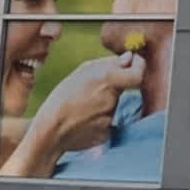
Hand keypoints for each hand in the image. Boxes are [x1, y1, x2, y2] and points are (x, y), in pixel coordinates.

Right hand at [0, 54, 144, 176]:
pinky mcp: (108, 132)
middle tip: (91, 90)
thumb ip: (109, 64)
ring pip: (113, 105)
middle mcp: (112, 99)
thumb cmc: (62, 98)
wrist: (49, 131)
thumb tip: (129, 58)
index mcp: (106, 80)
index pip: (138, 73)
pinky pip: (108, 120)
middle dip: (112, 86)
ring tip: (82, 106)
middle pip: (122, 89)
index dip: (139, 67)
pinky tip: (83, 118)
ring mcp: (111, 117)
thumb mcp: (81, 73)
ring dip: (102, 102)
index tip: (135, 64)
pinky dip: (98, 118)